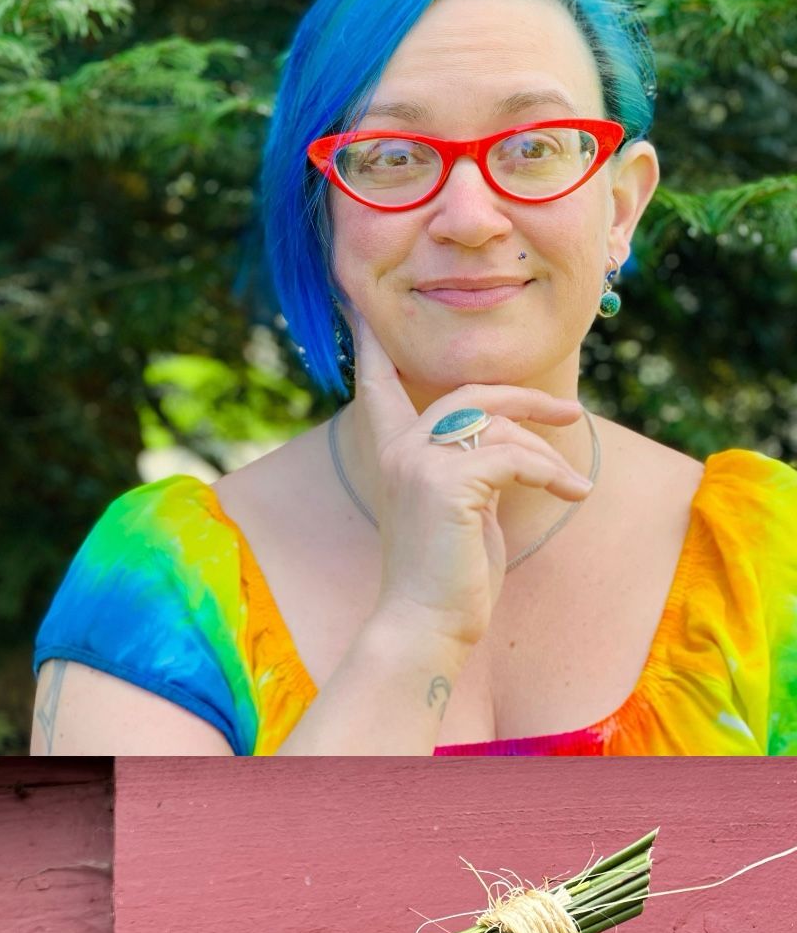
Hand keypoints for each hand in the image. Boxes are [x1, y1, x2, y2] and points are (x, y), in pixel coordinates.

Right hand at [349, 309, 594, 652]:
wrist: (425, 626)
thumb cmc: (446, 577)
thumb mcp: (457, 509)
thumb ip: (470, 467)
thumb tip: (513, 443)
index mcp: (392, 453)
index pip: (378, 385)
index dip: (373, 345)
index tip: (360, 306)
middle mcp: (399, 449)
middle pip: (471, 394)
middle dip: (526, 401)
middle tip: (570, 415)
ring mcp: (419, 462)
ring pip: (501, 427)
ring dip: (546, 455)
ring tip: (571, 486)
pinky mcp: (449, 483)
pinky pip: (516, 457)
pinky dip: (551, 473)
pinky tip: (572, 493)